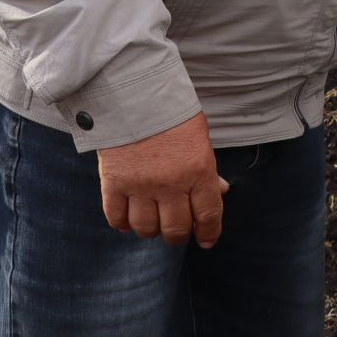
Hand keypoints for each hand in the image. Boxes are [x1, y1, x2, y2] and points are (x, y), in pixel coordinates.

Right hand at [97, 112, 227, 247]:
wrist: (134, 95)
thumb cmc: (172, 115)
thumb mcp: (200, 138)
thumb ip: (208, 170)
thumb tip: (222, 192)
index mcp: (198, 170)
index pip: (208, 214)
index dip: (209, 232)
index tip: (206, 240)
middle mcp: (171, 183)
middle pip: (176, 229)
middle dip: (178, 235)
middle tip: (177, 230)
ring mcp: (141, 186)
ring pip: (146, 228)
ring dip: (151, 230)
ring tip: (152, 220)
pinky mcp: (114, 184)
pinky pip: (117, 218)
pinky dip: (123, 223)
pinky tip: (128, 218)